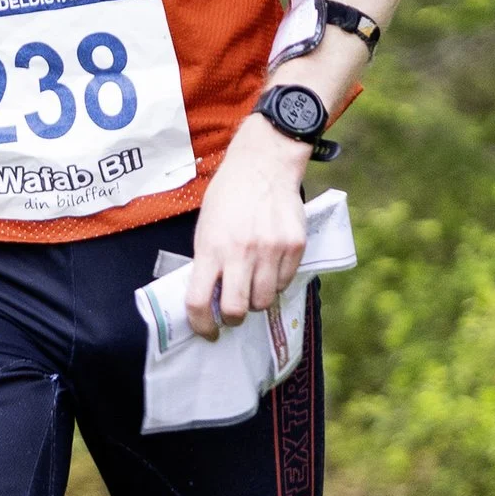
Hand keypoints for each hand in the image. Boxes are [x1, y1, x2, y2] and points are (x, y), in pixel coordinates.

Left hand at [184, 114, 311, 335]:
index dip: (201, 324)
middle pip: (237, 310)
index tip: (206, 331)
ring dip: (256, 298)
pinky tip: (271, 263)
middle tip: (233, 311)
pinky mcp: (294, 246)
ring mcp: (270, 250)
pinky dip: (276, 281)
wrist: (264, 164)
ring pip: (264, 300)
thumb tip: (210, 298)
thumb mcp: (206, 226)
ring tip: (254, 281)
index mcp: (211, 247)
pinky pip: (285, 281)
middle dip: (233, 318)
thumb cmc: (229, 195)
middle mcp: (241, 252)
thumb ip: (208, 261)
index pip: (199, 301)